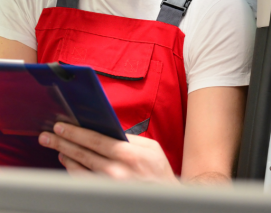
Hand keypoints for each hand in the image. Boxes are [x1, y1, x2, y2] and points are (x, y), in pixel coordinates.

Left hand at [39, 123, 178, 183]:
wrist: (167, 200)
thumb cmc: (160, 172)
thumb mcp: (152, 148)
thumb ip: (129, 139)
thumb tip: (107, 131)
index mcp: (130, 154)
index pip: (96, 140)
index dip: (77, 133)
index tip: (62, 126)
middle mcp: (118, 172)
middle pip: (84, 154)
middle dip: (63, 143)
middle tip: (47, 136)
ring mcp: (110, 187)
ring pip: (80, 170)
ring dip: (66, 157)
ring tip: (57, 148)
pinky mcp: (105, 196)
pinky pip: (84, 184)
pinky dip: (74, 172)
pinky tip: (68, 163)